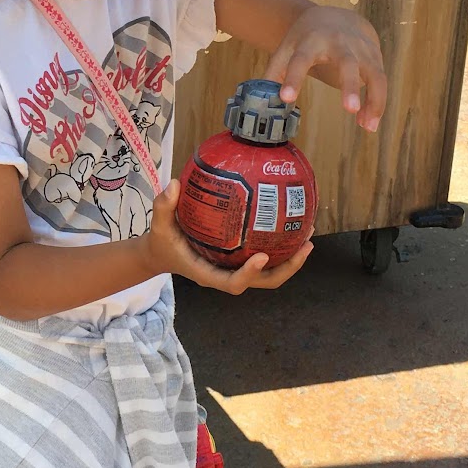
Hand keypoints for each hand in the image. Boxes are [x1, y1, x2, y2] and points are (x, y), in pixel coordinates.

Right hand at [141, 181, 313, 293]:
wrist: (161, 254)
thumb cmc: (162, 242)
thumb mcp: (158, 225)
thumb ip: (163, 206)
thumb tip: (173, 184)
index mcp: (209, 274)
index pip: (234, 283)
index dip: (250, 273)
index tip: (264, 256)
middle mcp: (227, 275)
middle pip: (263, 282)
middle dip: (287, 268)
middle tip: (305, 246)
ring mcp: (236, 270)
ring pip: (270, 274)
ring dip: (292, 260)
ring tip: (308, 238)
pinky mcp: (240, 261)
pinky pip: (266, 260)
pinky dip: (282, 248)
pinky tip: (293, 226)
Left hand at [265, 5, 386, 130]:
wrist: (336, 16)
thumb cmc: (307, 38)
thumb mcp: (288, 48)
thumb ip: (276, 71)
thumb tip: (262, 99)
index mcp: (312, 40)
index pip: (301, 59)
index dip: (294, 78)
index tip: (287, 98)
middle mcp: (340, 42)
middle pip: (347, 62)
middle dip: (350, 85)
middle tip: (349, 108)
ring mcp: (361, 48)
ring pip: (374, 73)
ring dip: (374, 100)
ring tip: (367, 127)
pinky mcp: (375, 56)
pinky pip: (380, 81)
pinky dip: (377, 102)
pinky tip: (368, 122)